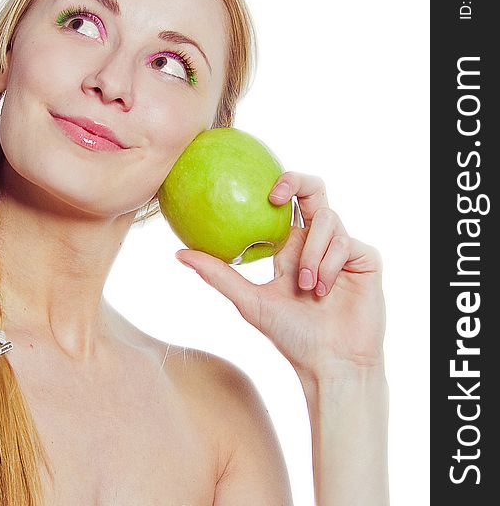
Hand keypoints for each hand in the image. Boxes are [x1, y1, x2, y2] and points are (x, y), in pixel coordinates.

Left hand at [175, 171, 385, 380]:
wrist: (330, 363)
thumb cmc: (290, 336)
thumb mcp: (249, 301)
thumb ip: (218, 275)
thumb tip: (178, 254)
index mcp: (292, 246)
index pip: (286, 202)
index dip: (278, 185)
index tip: (262, 192)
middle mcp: (317, 241)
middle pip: (314, 191)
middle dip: (298, 182)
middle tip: (275, 195)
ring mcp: (343, 249)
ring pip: (329, 221)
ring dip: (312, 254)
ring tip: (306, 288)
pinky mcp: (365, 259)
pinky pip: (348, 243)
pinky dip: (331, 265)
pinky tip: (324, 291)